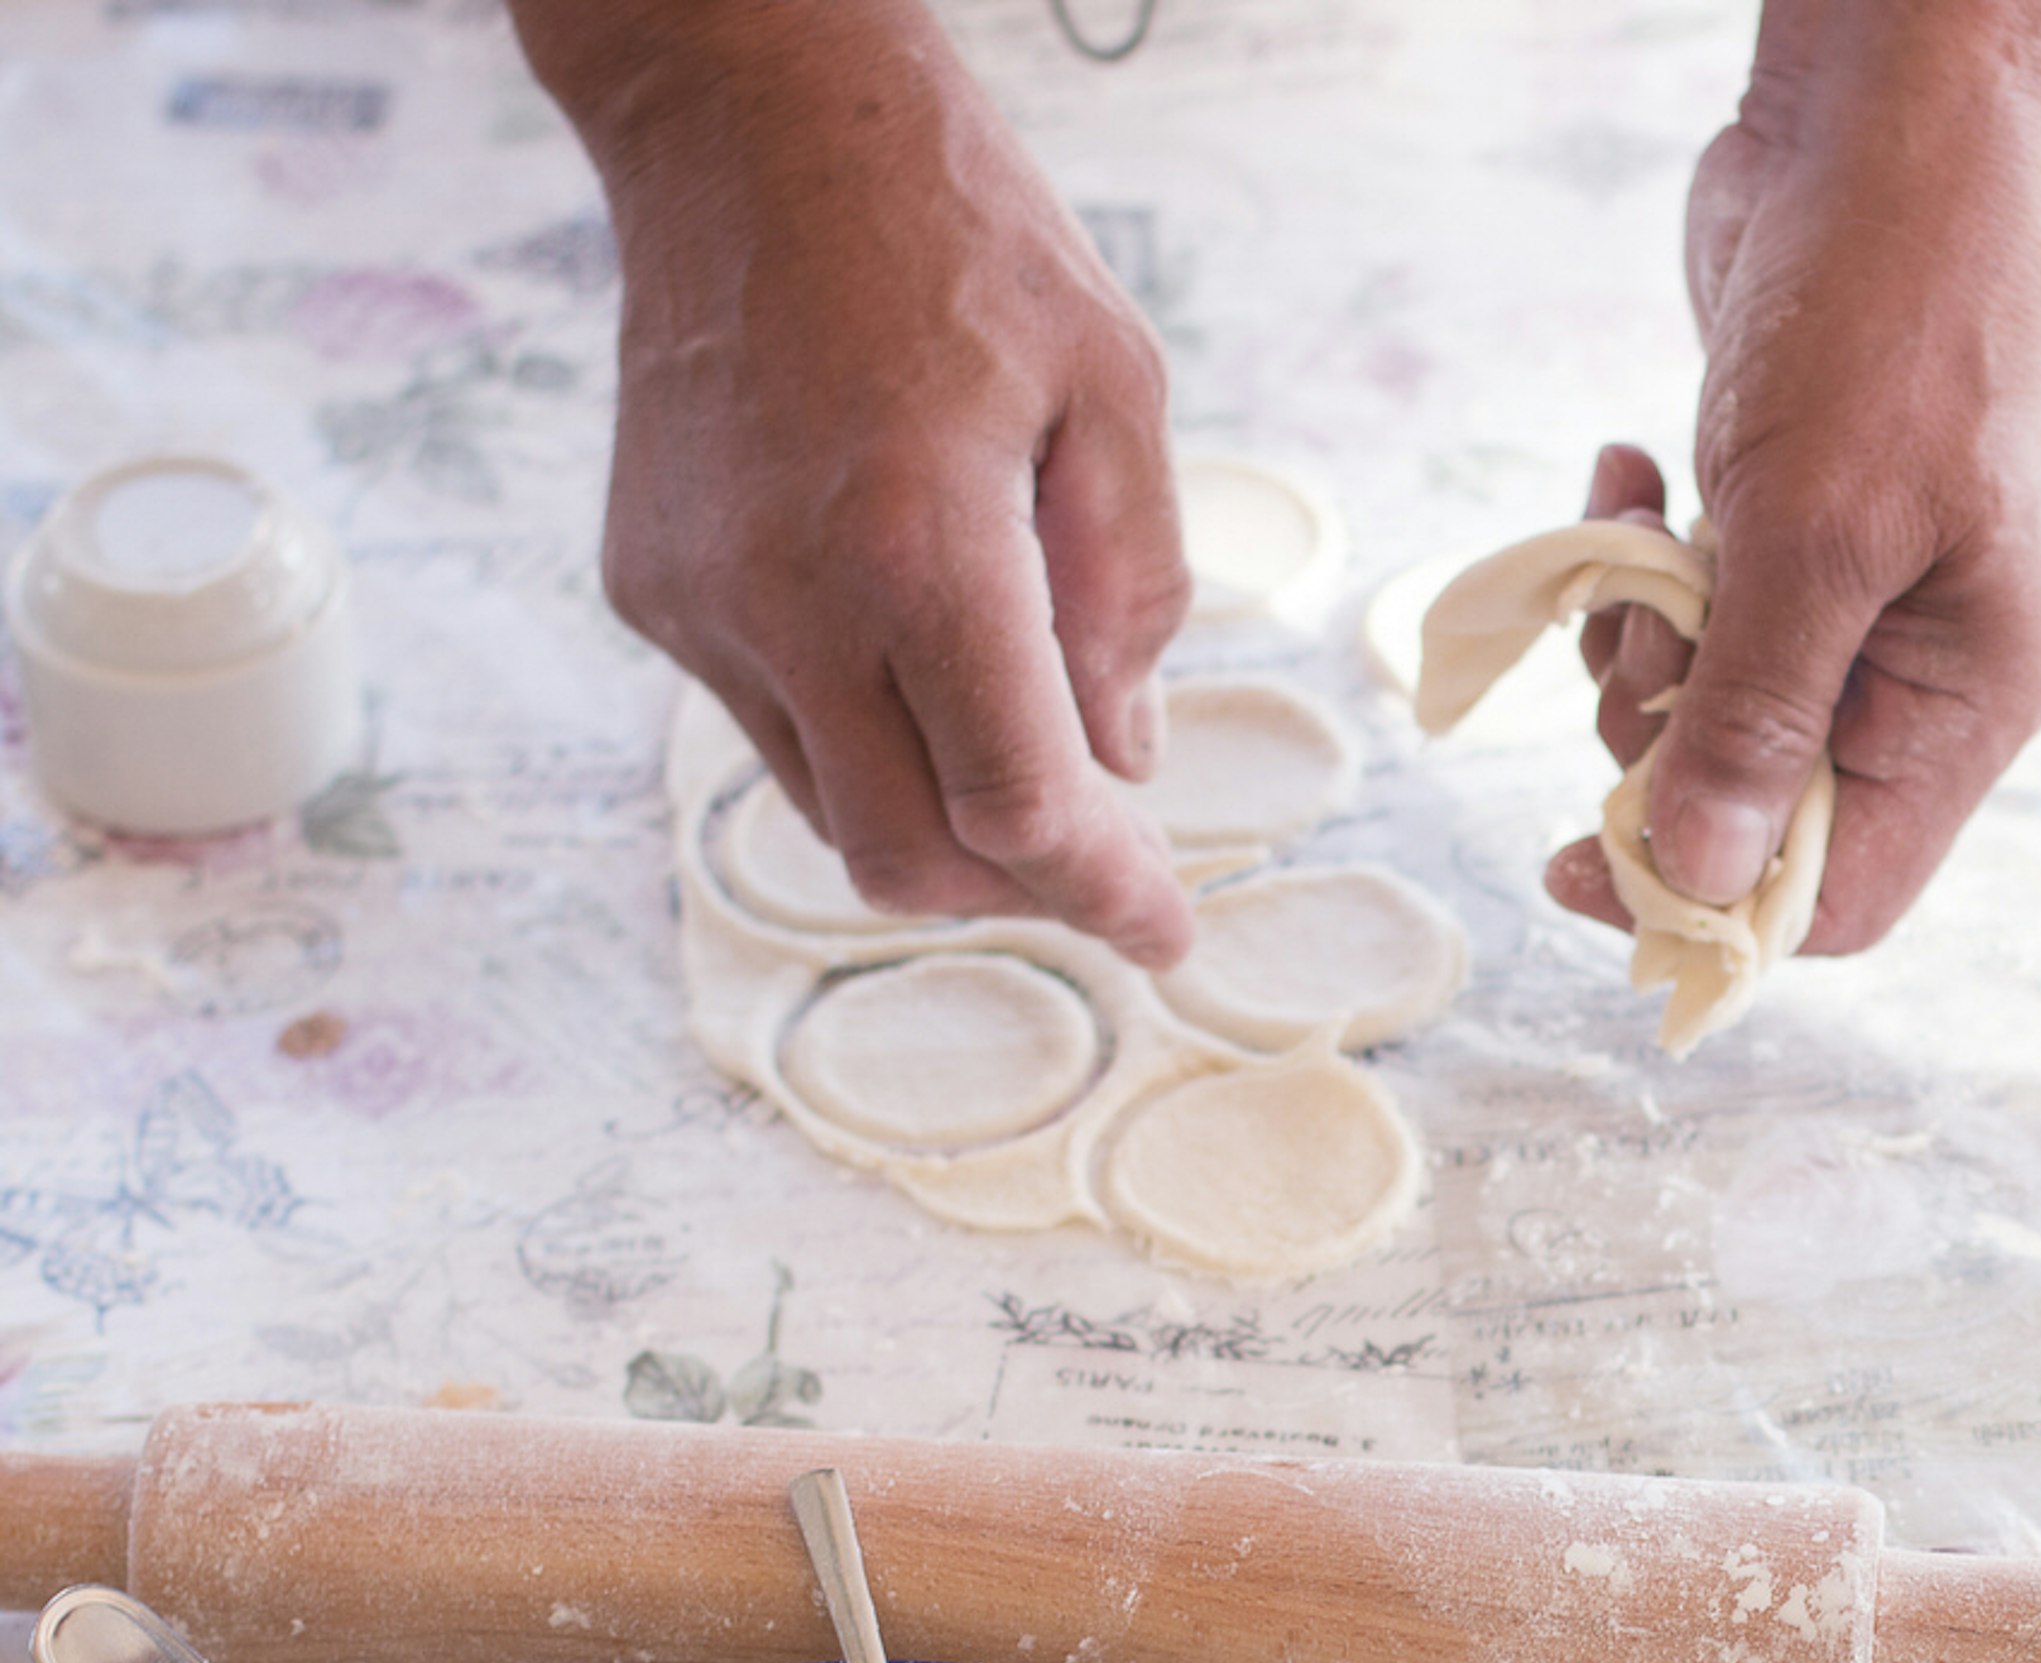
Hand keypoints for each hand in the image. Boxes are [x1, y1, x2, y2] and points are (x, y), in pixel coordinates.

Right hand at [517, 0, 1195, 963]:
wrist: (751, 125)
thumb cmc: (957, 239)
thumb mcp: (1115, 392)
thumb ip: (1134, 596)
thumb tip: (1124, 759)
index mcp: (923, 552)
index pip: (1018, 808)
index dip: (1105, 894)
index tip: (1166, 933)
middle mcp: (788, 600)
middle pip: (905, 859)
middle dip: (1016, 890)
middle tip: (1102, 869)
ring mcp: (699, 603)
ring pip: (827, 809)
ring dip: (934, 821)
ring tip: (1020, 758)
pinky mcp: (649, 586)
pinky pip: (768, 722)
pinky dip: (859, 735)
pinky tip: (912, 656)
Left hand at [1548, 0, 2040, 956]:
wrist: (1880, 128)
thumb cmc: (1888, 315)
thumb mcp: (1814, 533)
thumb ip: (1753, 717)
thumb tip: (1702, 882)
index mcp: (1969, 700)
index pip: (1845, 894)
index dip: (1716, 903)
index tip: (1587, 861)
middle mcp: (1919, 673)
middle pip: (1758, 816)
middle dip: (1661, 745)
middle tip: (1633, 635)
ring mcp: (1852, 606)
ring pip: (1703, 718)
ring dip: (1633, 648)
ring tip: (1634, 537)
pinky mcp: (1786, 537)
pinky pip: (1685, 618)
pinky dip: (1634, 567)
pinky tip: (1631, 478)